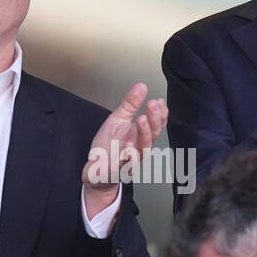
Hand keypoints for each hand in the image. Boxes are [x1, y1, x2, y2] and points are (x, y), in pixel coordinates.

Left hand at [82, 83, 167, 217]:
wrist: (96, 170)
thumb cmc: (109, 147)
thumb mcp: (118, 120)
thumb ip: (130, 105)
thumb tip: (141, 86)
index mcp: (140, 136)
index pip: (155, 125)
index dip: (160, 114)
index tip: (159, 102)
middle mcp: (139, 148)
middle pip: (152, 135)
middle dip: (154, 120)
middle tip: (153, 105)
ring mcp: (130, 160)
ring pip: (142, 149)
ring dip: (143, 135)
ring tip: (141, 120)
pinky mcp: (118, 170)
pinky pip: (125, 165)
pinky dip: (128, 157)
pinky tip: (128, 146)